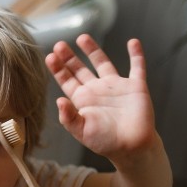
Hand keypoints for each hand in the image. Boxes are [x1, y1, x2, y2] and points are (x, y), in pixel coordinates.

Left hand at [45, 34, 156, 159]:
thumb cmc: (105, 142)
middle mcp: (97, 90)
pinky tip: (133, 42)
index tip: (50, 56)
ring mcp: (116, 87)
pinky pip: (137, 67)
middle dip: (69, 57)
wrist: (132, 148)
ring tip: (82, 37)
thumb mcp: (82, 131)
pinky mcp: (135, 87)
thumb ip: (69, 117)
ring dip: (93, 50)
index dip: (58, 69)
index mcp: (83, 100)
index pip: (67, 81)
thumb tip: (58, 100)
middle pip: (80, 69)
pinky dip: (136, 54)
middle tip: (59, 45)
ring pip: (103, 63)